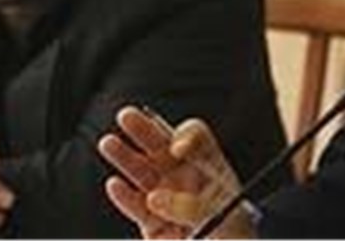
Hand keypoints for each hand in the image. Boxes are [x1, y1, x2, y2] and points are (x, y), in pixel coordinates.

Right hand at [98, 106, 255, 238]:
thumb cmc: (235, 235)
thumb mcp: (224, 215)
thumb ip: (191, 206)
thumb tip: (155, 198)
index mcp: (211, 167)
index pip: (197, 139)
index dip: (186, 138)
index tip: (178, 150)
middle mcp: (186, 178)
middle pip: (162, 147)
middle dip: (144, 131)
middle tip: (126, 115)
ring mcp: (168, 199)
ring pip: (144, 173)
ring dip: (126, 158)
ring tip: (109, 142)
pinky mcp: (154, 225)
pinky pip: (137, 207)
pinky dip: (125, 197)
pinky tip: (115, 184)